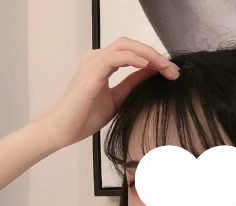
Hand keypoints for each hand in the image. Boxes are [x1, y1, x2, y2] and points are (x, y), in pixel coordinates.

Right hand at [39, 36, 179, 149]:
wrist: (62, 130)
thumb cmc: (83, 118)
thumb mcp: (116, 100)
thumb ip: (131, 86)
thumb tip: (151, 75)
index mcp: (101, 64)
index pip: (131, 53)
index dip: (153, 60)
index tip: (170, 73)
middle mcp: (96, 58)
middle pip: (131, 45)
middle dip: (155, 55)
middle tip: (173, 71)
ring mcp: (93, 62)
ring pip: (126, 47)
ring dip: (150, 56)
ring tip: (166, 69)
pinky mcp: (92, 72)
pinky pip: (117, 57)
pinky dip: (135, 59)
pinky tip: (149, 66)